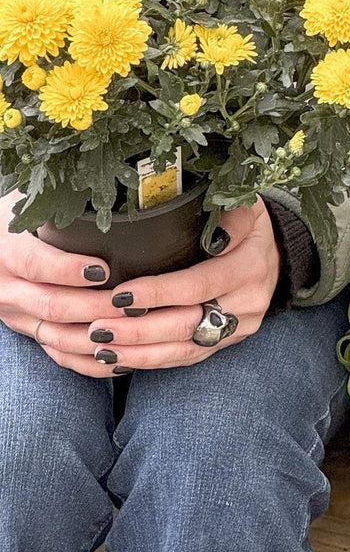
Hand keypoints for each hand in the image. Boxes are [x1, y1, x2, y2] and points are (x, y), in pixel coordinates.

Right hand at [0, 189, 119, 360]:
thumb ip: (59, 206)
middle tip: (133, 304)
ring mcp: (17, 315)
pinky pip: (58, 354)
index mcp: (7, 252)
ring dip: (97, 338)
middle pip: (51, 305)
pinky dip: (89, 362)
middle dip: (95, 307)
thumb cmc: (16, 217)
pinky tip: (121, 358)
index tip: (103, 269)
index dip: (68, 270)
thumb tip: (103, 189)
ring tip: (135, 331)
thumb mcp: (28, 204)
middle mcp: (7, 288)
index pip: (36, 264)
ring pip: (56, 336)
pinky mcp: (29, 331)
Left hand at [2, 195, 279, 376]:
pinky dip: (153, 360)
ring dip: (141, 352)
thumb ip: (228, 212)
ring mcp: (240, 327)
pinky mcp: (227, 341)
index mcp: (250, 266)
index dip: (159, 293)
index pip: (199, 284)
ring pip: (186, 348)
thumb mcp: (246, 206)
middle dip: (140, 330)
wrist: (277, 253)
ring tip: (101, 349)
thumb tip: (208, 225)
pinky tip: (121, 358)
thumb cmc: (247, 223)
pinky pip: (189, 357)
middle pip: (189, 324)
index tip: (120, 295)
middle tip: (97, 329)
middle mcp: (249, 302)